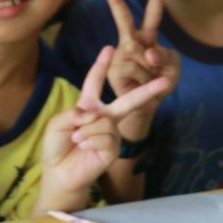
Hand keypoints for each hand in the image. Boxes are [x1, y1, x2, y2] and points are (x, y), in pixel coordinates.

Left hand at [39, 46, 171, 199]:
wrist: (59, 174)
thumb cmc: (56, 147)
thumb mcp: (58, 123)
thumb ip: (74, 113)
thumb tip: (94, 114)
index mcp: (89, 106)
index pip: (94, 82)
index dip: (100, 66)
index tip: (110, 48)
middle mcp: (105, 117)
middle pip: (128, 100)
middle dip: (148, 90)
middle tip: (166, 80)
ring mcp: (112, 133)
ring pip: (104, 122)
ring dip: (85, 131)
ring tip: (77, 140)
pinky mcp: (114, 148)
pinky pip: (105, 136)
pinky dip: (90, 141)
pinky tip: (85, 148)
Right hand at [102, 0, 180, 140]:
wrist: (147, 108)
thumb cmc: (160, 85)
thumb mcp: (173, 69)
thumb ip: (165, 58)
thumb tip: (148, 55)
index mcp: (147, 39)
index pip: (152, 15)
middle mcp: (131, 44)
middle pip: (124, 20)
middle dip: (116, 1)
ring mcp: (121, 56)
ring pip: (141, 54)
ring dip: (153, 70)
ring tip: (150, 80)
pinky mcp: (115, 71)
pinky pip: (135, 68)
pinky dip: (145, 78)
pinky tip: (139, 85)